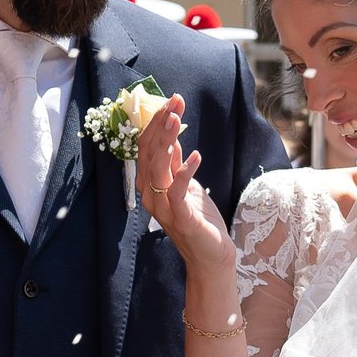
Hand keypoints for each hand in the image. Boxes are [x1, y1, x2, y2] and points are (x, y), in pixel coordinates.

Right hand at [134, 95, 232, 272]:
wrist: (211, 255)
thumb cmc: (199, 219)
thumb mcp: (186, 185)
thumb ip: (175, 164)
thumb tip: (172, 137)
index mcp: (150, 185)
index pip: (146, 148)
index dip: (156, 123)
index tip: (171, 101)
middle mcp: (150, 195)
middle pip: (149, 153)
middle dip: (161, 125)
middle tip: (174, 102)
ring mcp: (163, 207)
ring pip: (158, 168)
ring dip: (168, 141)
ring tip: (177, 120)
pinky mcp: (180, 217)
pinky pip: (177, 191)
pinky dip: (185, 171)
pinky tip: (197, 155)